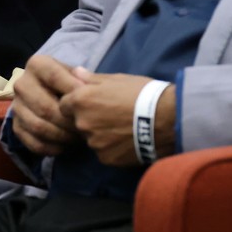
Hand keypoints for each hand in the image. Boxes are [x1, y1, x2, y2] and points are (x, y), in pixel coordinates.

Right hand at [9, 54, 86, 155]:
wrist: (53, 95)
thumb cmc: (71, 85)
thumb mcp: (79, 76)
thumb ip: (85, 79)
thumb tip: (84, 83)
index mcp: (36, 65)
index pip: (54, 77)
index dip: (74, 91)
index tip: (92, 103)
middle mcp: (21, 83)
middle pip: (45, 107)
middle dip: (69, 122)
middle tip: (86, 129)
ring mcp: (16, 106)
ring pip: (38, 126)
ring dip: (61, 136)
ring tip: (78, 138)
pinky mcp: (16, 126)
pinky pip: (32, 142)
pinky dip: (51, 148)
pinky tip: (65, 146)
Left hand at [59, 68, 175, 166]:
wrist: (167, 119)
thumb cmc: (142, 93)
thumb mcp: (116, 79)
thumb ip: (92, 78)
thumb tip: (76, 72)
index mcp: (81, 100)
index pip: (63, 105)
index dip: (74, 104)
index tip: (89, 103)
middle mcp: (82, 123)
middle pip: (76, 123)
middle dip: (87, 119)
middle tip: (108, 115)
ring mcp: (94, 143)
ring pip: (90, 139)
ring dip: (99, 134)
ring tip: (120, 128)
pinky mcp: (107, 158)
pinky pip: (103, 152)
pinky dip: (111, 148)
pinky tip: (126, 140)